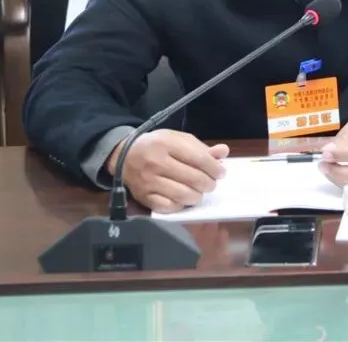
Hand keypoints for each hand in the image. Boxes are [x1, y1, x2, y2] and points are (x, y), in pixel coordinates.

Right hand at [108, 129, 228, 212]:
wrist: (124, 156)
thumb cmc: (156, 146)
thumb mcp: (177, 139)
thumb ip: (200, 148)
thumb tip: (223, 152)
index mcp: (166, 143)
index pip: (199, 159)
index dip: (214, 168)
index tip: (220, 173)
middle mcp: (156, 162)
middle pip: (194, 179)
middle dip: (209, 183)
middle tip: (210, 183)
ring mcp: (149, 181)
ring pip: (184, 195)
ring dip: (197, 196)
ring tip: (198, 191)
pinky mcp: (144, 197)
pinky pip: (169, 207)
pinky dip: (181, 205)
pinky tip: (183, 199)